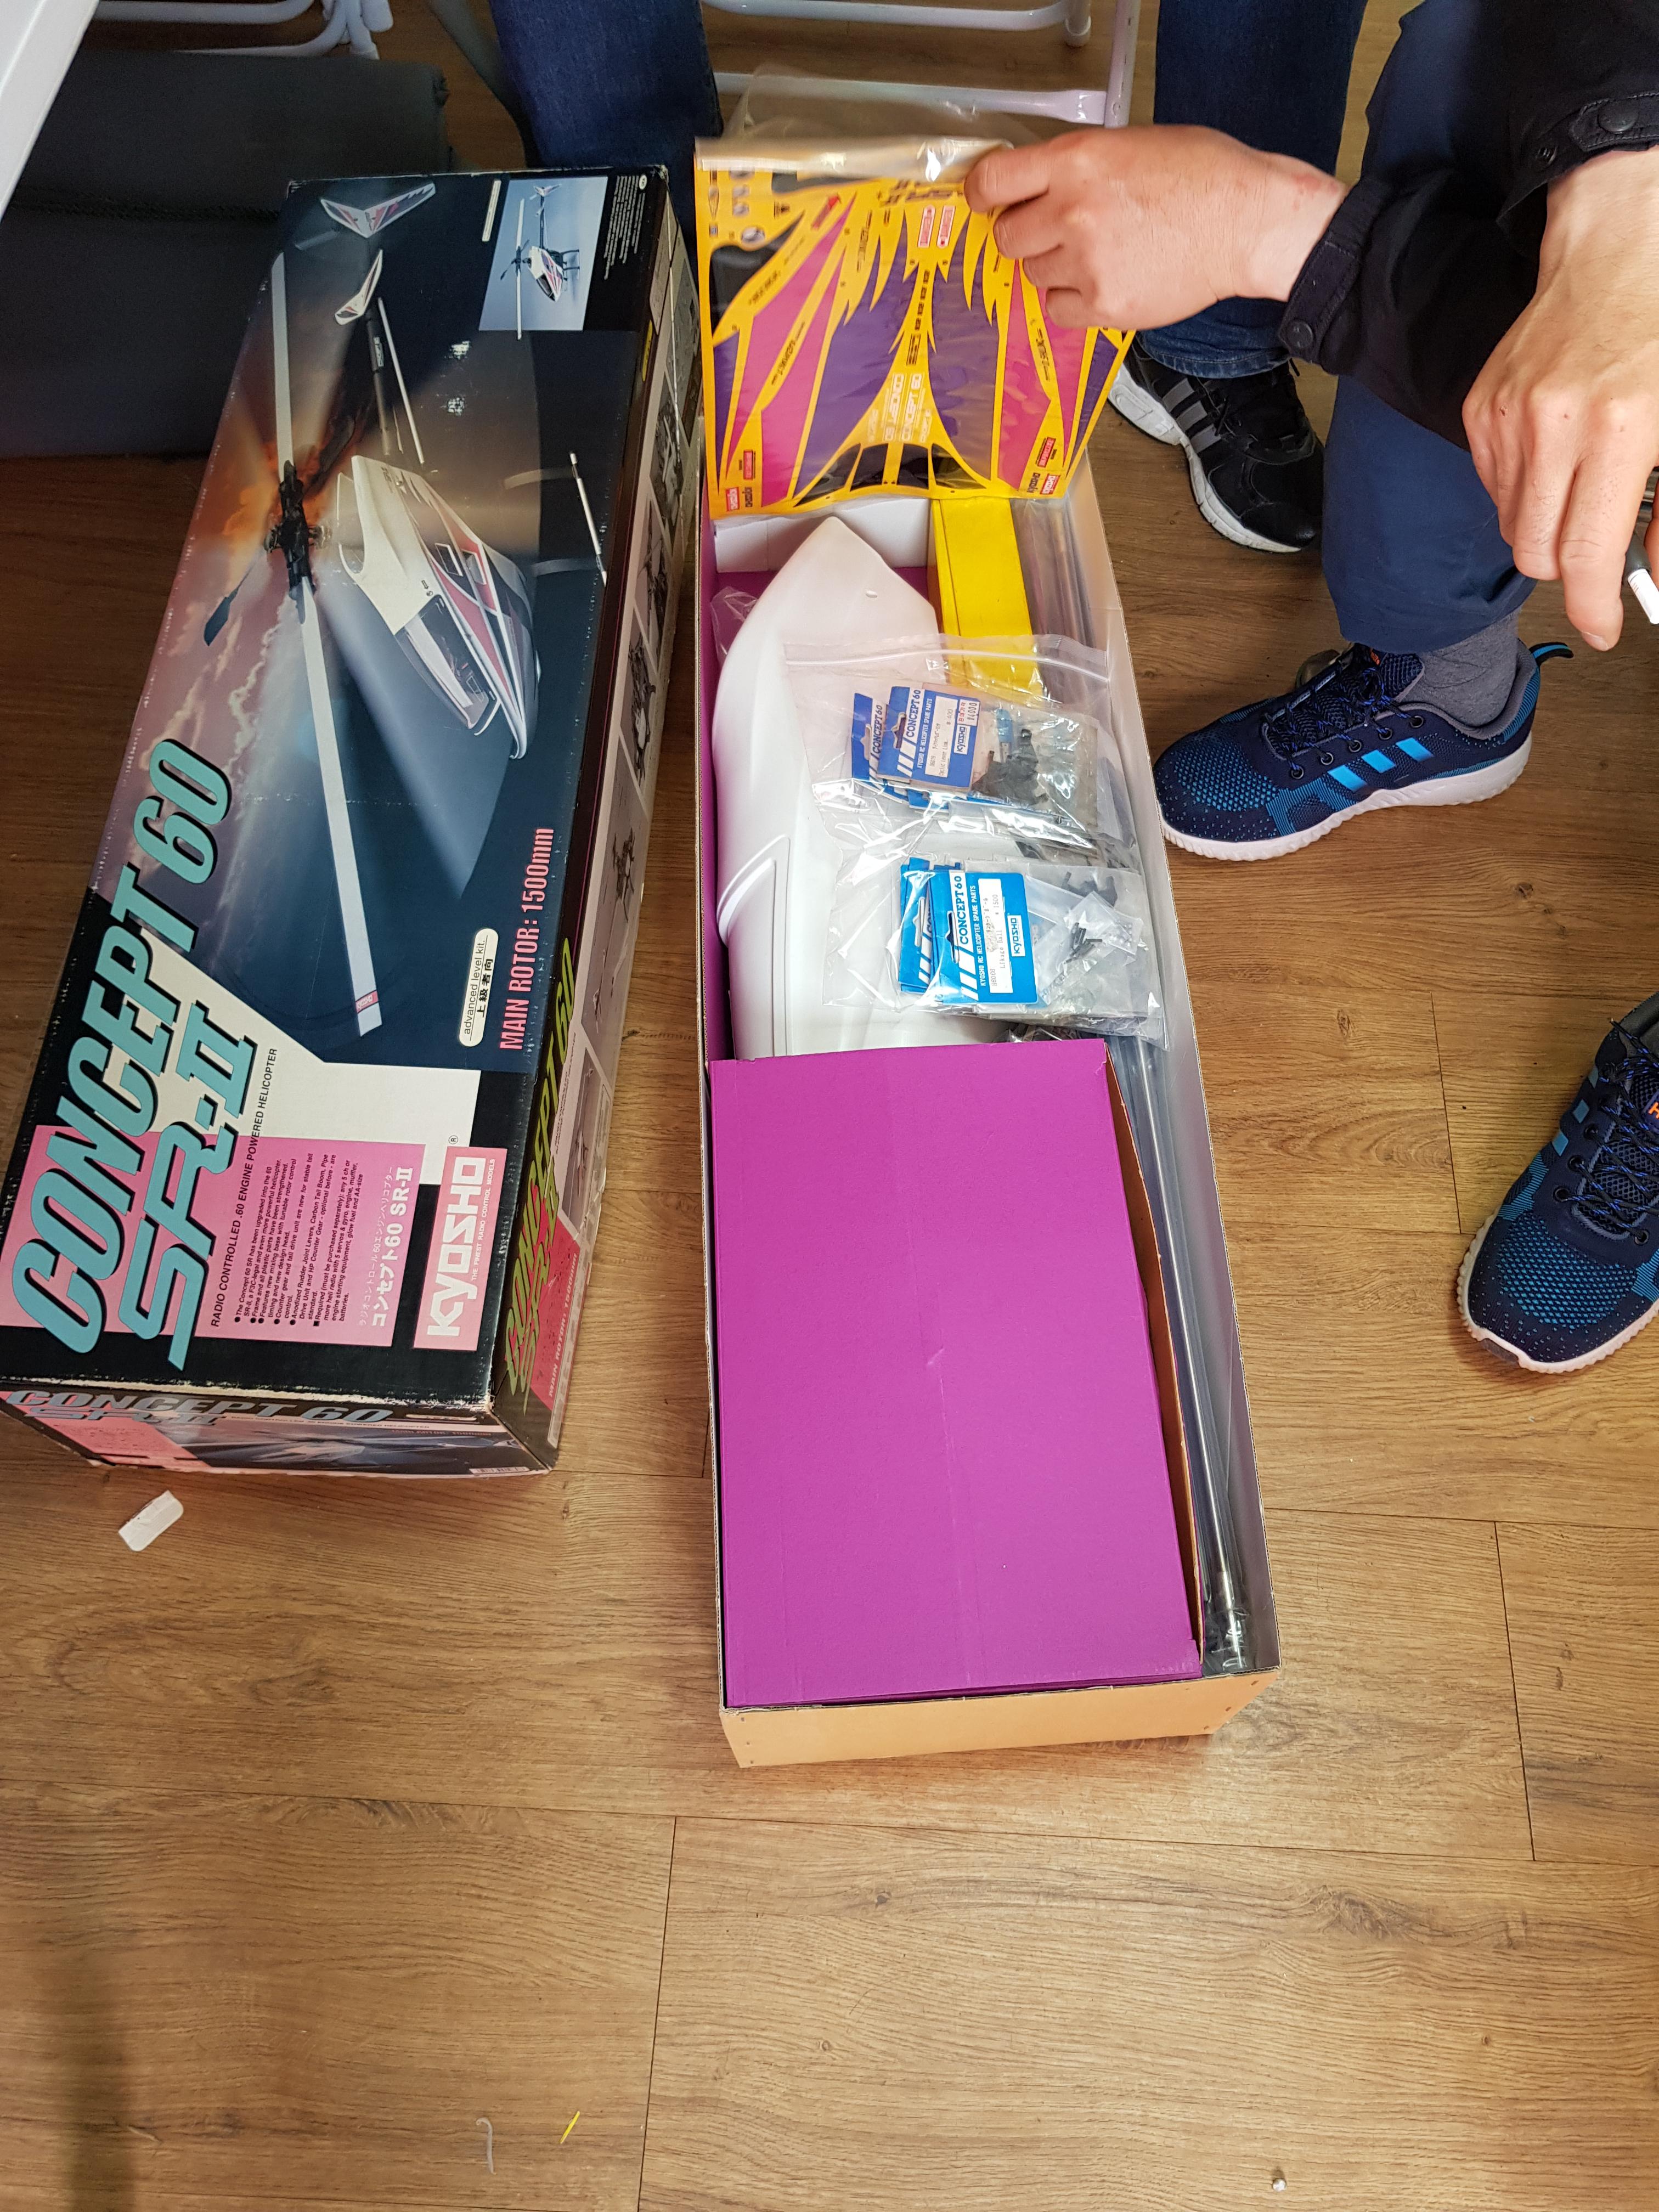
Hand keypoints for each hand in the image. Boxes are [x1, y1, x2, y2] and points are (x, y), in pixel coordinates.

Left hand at [965, 126, 1346, 332]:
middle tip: (1059, 231)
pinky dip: (1073, 300)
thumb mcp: (1128, 145)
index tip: (985, 203)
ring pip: (1034, 275)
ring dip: (1055, 267)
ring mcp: (1086, 263)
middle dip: (1027, 235)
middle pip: (1008, 238)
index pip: (992, 182)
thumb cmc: (1200, 176)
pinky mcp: (1104, 305)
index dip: (982, 196)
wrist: (1246, 222)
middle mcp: (1071, 212)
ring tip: (1099, 252)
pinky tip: (1105, 281)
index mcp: (1075, 162)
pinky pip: (1059, 309)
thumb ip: (1075, 167)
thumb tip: (1035, 188)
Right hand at [1464, 144, 1658, 650]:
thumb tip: (1653, 568)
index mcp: (1620, 428)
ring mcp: (1508, 414)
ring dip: (1547, 526)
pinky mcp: (1482, 405)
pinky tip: (1557, 457)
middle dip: (1571, 568)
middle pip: (1538, 553)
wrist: (1621, 241)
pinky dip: (1523, 489)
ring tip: (1583, 488)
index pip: (1586, 555)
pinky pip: (1494, 485)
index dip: (1595, 607)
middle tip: (1602, 550)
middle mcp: (1554, 424)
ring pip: (1512, 524)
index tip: (1603, 629)